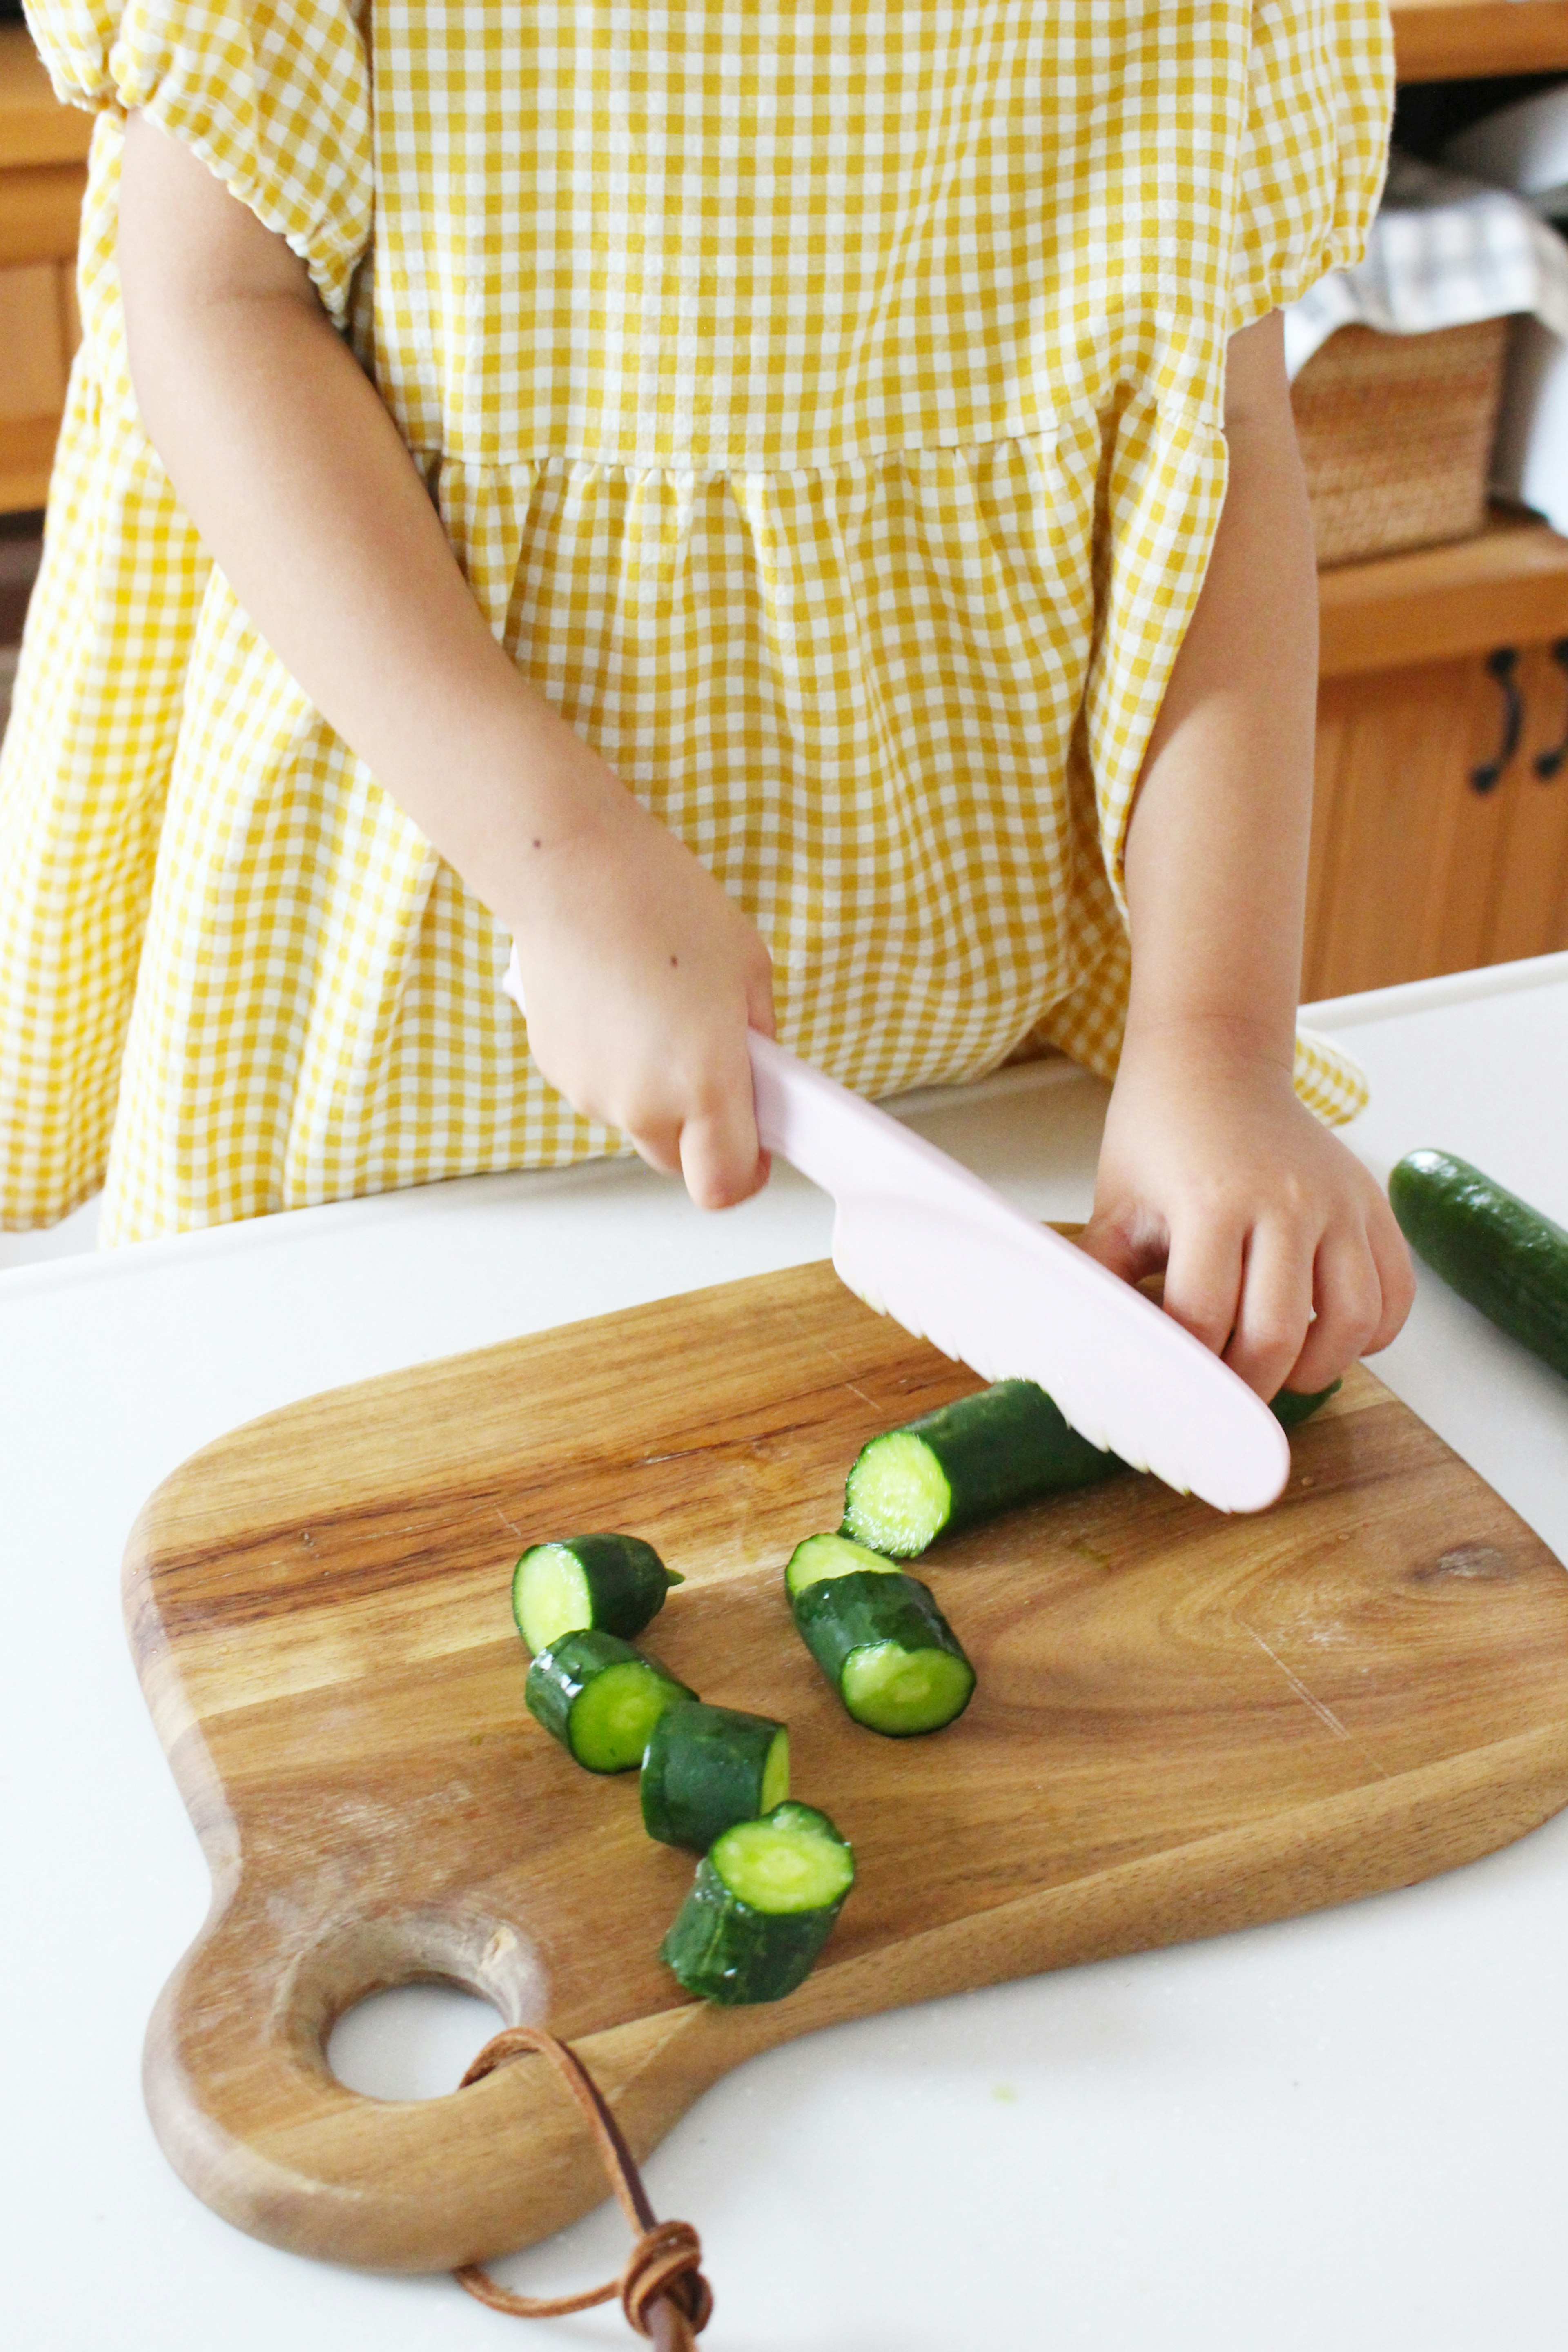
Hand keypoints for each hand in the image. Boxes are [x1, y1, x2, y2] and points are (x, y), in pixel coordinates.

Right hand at [508, 764, 775, 1209]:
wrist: (572, 871)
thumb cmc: (663, 905)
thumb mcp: (749, 970)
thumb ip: (758, 1041)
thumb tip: (758, 1076)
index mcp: (704, 1085)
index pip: (722, 1185)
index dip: (744, 1177)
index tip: (757, 1154)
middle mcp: (643, 1104)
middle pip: (678, 1160)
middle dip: (701, 1132)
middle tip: (713, 1069)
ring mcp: (593, 1092)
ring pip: (637, 1122)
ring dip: (656, 1092)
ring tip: (660, 1015)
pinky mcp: (557, 1069)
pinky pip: (600, 1089)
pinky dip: (617, 1065)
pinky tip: (620, 1005)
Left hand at [1077, 1027, 1414, 1397]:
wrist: (1215, 1065)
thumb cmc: (1160, 1136)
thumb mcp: (1116, 1204)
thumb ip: (1103, 1277)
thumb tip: (1089, 1349)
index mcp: (1212, 1202)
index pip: (1204, 1316)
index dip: (1189, 1367)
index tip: (1177, 1387)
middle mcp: (1286, 1201)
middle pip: (1278, 1333)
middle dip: (1248, 1386)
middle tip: (1226, 1399)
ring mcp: (1338, 1202)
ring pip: (1351, 1322)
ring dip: (1317, 1368)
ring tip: (1281, 1372)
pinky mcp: (1372, 1203)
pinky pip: (1396, 1291)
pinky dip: (1370, 1333)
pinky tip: (1328, 1337)